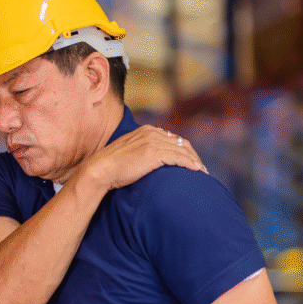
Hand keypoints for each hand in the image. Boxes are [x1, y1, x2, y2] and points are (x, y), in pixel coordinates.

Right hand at [79, 125, 207, 190]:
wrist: (100, 170)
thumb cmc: (111, 166)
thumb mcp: (129, 152)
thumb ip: (142, 150)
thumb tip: (151, 160)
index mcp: (146, 130)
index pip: (173, 138)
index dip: (185, 150)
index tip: (191, 161)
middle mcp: (152, 133)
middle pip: (181, 143)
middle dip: (193, 155)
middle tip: (201, 168)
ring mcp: (153, 142)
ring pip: (182, 150)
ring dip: (195, 161)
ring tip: (202, 172)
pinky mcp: (153, 153)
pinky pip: (178, 157)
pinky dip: (190, 164)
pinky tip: (196, 171)